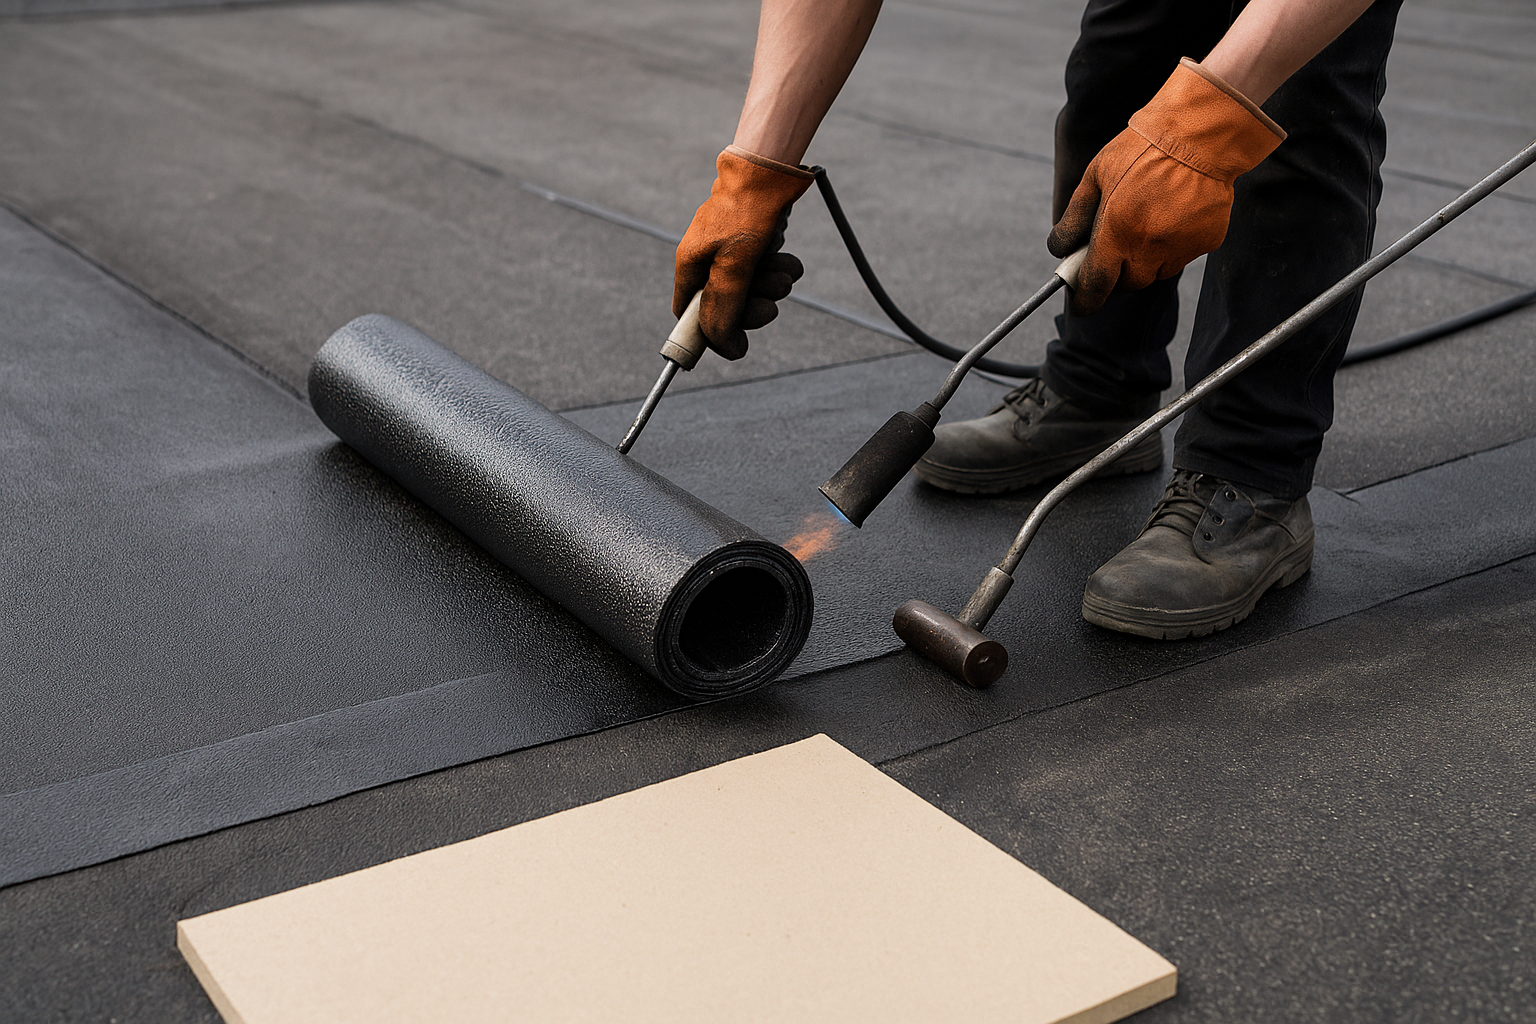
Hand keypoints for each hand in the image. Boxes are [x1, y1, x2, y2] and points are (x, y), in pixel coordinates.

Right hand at [674, 146, 813, 358]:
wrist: (772, 165)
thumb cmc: (747, 210)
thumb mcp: (734, 264)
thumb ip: (725, 306)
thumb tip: (723, 346)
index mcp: (690, 266)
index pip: (691, 317)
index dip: (714, 333)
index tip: (740, 341)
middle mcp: (706, 261)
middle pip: (727, 308)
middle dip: (754, 307)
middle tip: (773, 300)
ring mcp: (730, 252)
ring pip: (752, 290)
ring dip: (773, 287)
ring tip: (783, 270)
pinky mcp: (752, 244)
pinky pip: (766, 272)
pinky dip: (779, 269)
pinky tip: (786, 258)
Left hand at [1047, 58, 1284, 315]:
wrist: (1200, 133)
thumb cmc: (1141, 149)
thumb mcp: (1095, 176)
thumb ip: (1075, 217)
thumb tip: (1059, 248)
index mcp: (1117, 233)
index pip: (1097, 284)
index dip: (1086, 300)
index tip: (1082, 305)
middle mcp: (1150, 247)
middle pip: (1128, 284)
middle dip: (1118, 274)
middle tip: (1116, 248)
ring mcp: (1181, 247)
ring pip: (1156, 274)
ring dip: (1145, 262)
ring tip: (1146, 225)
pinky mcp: (1207, 242)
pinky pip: (1183, 257)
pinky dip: (1173, 247)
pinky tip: (1173, 216)